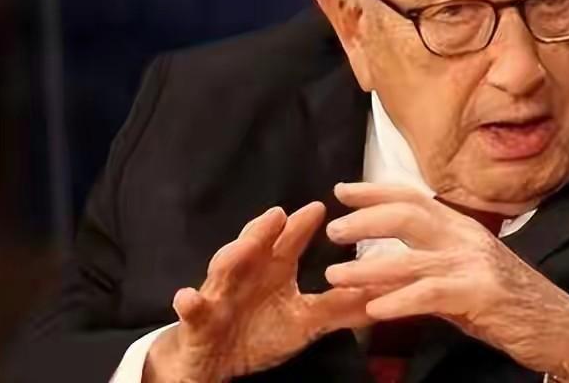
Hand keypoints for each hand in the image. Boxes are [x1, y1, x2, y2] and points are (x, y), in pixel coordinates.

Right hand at [144, 203, 373, 382]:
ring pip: (222, 270)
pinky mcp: (196, 322)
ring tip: (242, 247)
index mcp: (271, 271)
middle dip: (263, 231)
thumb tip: (382, 294)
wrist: (211, 362)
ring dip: (230, 257)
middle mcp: (244, 275)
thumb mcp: (304, 322)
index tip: (319, 207)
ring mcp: (217, 295)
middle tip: (277, 214)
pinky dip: (189, 303)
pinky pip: (191, 311)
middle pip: (252, 247)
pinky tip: (186, 297)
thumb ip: (339, 306)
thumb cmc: (259, 333)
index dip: (300, 226)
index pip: (286, 242)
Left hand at [324, 183, 568, 381]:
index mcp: (464, 229)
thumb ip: (431, 268)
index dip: (376, 191)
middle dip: (366, 219)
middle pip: (408, 216)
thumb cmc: (513, 304)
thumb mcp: (469, 276)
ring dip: (369, 266)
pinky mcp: (482, 294)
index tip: (342, 190)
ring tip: (335, 275)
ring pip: (413, 258)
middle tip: (333, 229)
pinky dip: (400, 300)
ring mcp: (475, 264)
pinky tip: (375, 309)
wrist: (562, 327)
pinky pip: (432, 294)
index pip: (415, 199)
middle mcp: (468, 239)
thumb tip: (384, 272)